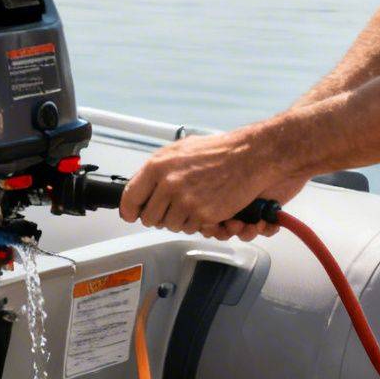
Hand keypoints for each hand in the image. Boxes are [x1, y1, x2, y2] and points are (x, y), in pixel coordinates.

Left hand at [118, 125, 306, 235]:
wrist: (250, 156)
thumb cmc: (220, 152)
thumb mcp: (181, 150)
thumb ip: (159, 169)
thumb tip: (142, 185)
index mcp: (158, 165)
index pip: (130, 196)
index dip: (130, 209)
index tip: (131, 214)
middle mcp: (168, 183)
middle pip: (149, 217)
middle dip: (159, 217)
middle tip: (172, 209)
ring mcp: (184, 200)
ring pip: (170, 226)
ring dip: (181, 220)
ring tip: (195, 203)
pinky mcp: (202, 213)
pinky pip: (192, 228)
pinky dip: (199, 223)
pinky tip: (208, 207)